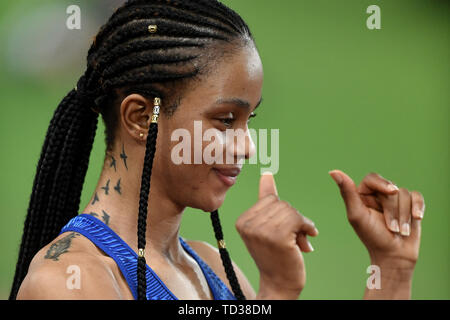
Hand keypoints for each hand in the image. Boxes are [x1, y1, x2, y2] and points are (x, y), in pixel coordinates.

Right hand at [235, 173, 318, 298]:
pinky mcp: (277, 237)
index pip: (270, 199)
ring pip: (290, 211)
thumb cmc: (276, 255)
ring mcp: (261, 231)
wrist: (280, 284)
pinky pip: (297, 219)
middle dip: (292, 219)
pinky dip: (307, 228)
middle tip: (292, 238)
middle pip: (281, 203)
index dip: (283, 214)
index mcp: (242, 220)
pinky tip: (306, 243)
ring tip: (297, 242)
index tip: (282, 231)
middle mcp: (248, 225)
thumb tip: (266, 174)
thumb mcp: (267, 226)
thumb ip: (266, 199)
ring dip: (300, 225)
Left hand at [328, 170, 424, 268]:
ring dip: (404, 215)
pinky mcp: (410, 205)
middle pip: (391, 187)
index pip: (373, 178)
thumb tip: (333, 172)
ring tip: (399, 231)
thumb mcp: (357, 215)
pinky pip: (417, 197)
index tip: (391, 192)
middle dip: (392, 209)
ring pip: (405, 194)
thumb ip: (347, 193)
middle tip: (390, 227)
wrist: (394, 255)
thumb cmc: (372, 236)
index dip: (383, 184)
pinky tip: (416, 218)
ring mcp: (395, 199)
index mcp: (363, 194)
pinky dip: (418, 207)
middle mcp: (378, 194)